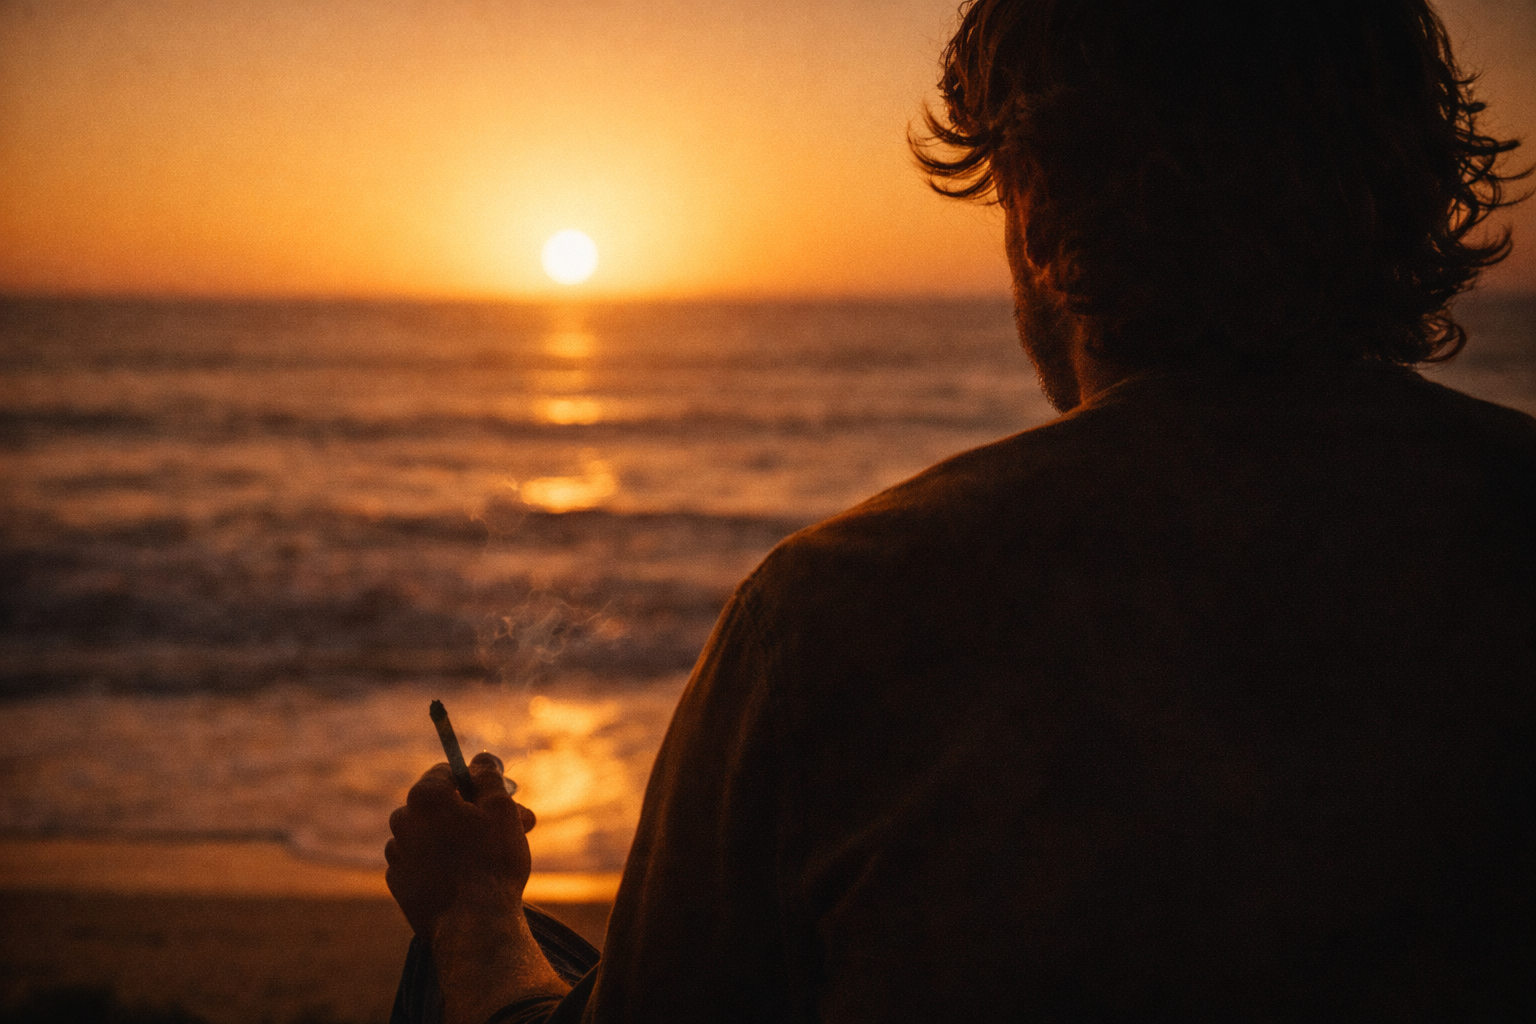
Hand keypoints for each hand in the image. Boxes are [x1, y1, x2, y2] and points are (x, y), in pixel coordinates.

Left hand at [386, 753, 568, 1023]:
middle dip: (475, 812)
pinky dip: (443, 863)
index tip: (499, 794)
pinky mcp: (399, 884)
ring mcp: (397, 855)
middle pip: (441, 805)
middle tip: (514, 825)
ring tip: (494, 854)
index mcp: (424, 796)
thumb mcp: (501, 808)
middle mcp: (402, 821)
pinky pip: (424, 862)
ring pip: (433, 835)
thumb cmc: (491, 861)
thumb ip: (489, 777)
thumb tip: (481, 760)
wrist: (473, 925)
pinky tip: (470, 877)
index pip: (447, 772)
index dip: (476, 780)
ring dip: (460, 838)